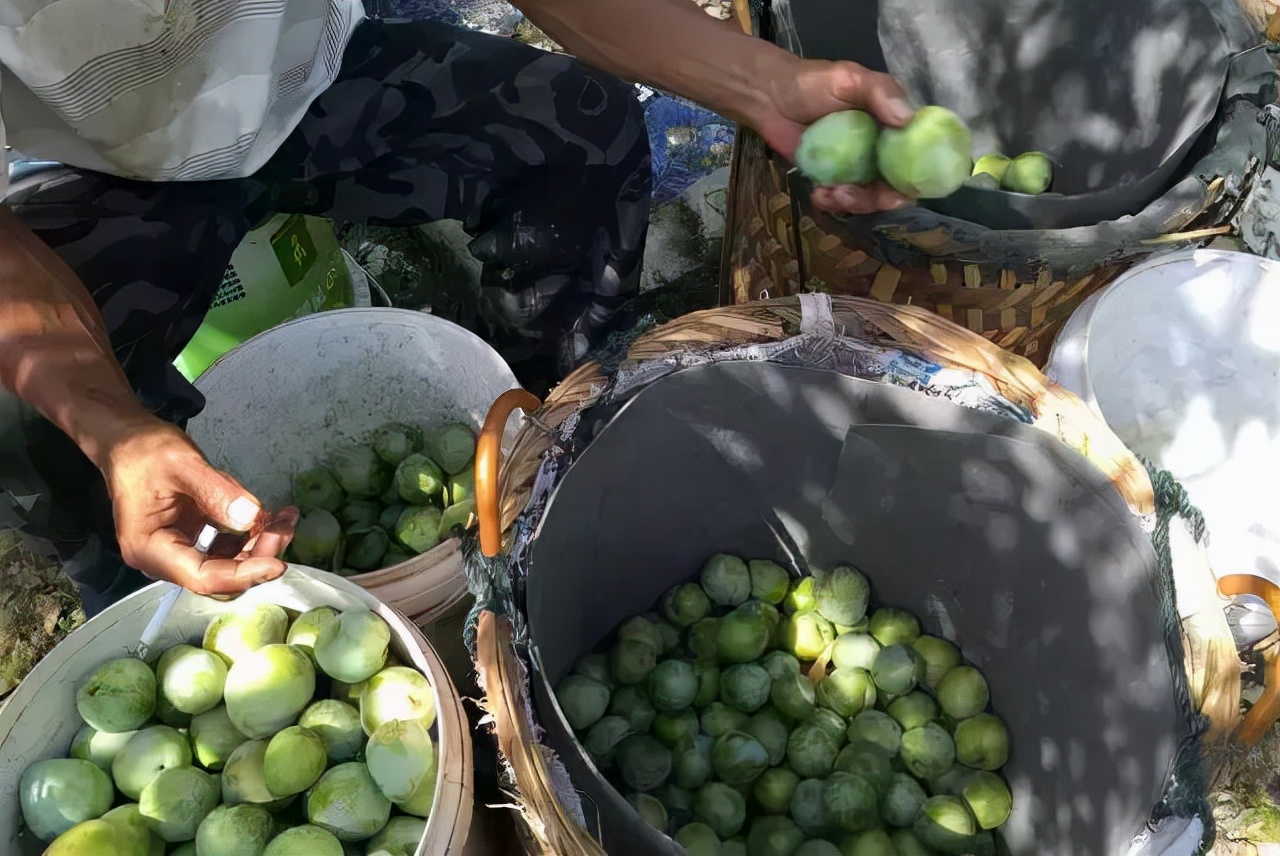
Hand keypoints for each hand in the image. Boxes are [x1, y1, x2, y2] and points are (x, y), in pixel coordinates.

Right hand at [100, 417, 297, 594]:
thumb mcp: (181, 463)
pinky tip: (273, 515)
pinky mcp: (194, 537)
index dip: (243, 575)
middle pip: (220, 574)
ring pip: (230, 562)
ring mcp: (180, 549)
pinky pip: (229, 546)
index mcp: (150, 548)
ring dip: (261, 544)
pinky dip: (253, 533)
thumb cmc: (143, 450)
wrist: (127, 438)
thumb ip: (215, 492)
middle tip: (285, 526)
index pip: (202, 577)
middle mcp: (164, 558)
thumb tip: (251, 518)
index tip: (278, 562)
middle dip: (258, 555)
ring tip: (285, 517)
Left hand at [752, 57, 917, 215]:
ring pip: (868, 197)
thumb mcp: (850, 78)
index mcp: (893, 124)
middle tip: (853, 195)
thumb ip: (880, 92)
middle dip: (879, 198)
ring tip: (830, 193)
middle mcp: (880, 148)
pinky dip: (832, 202)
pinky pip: (840, 199)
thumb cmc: (813, 82)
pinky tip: (818, 193)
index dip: (917, 177)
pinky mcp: (832, 177)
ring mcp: (856, 165)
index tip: (901, 189)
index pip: (919, 155)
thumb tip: (907, 118)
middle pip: (895, 185)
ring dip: (854, 203)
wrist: (769, 96)